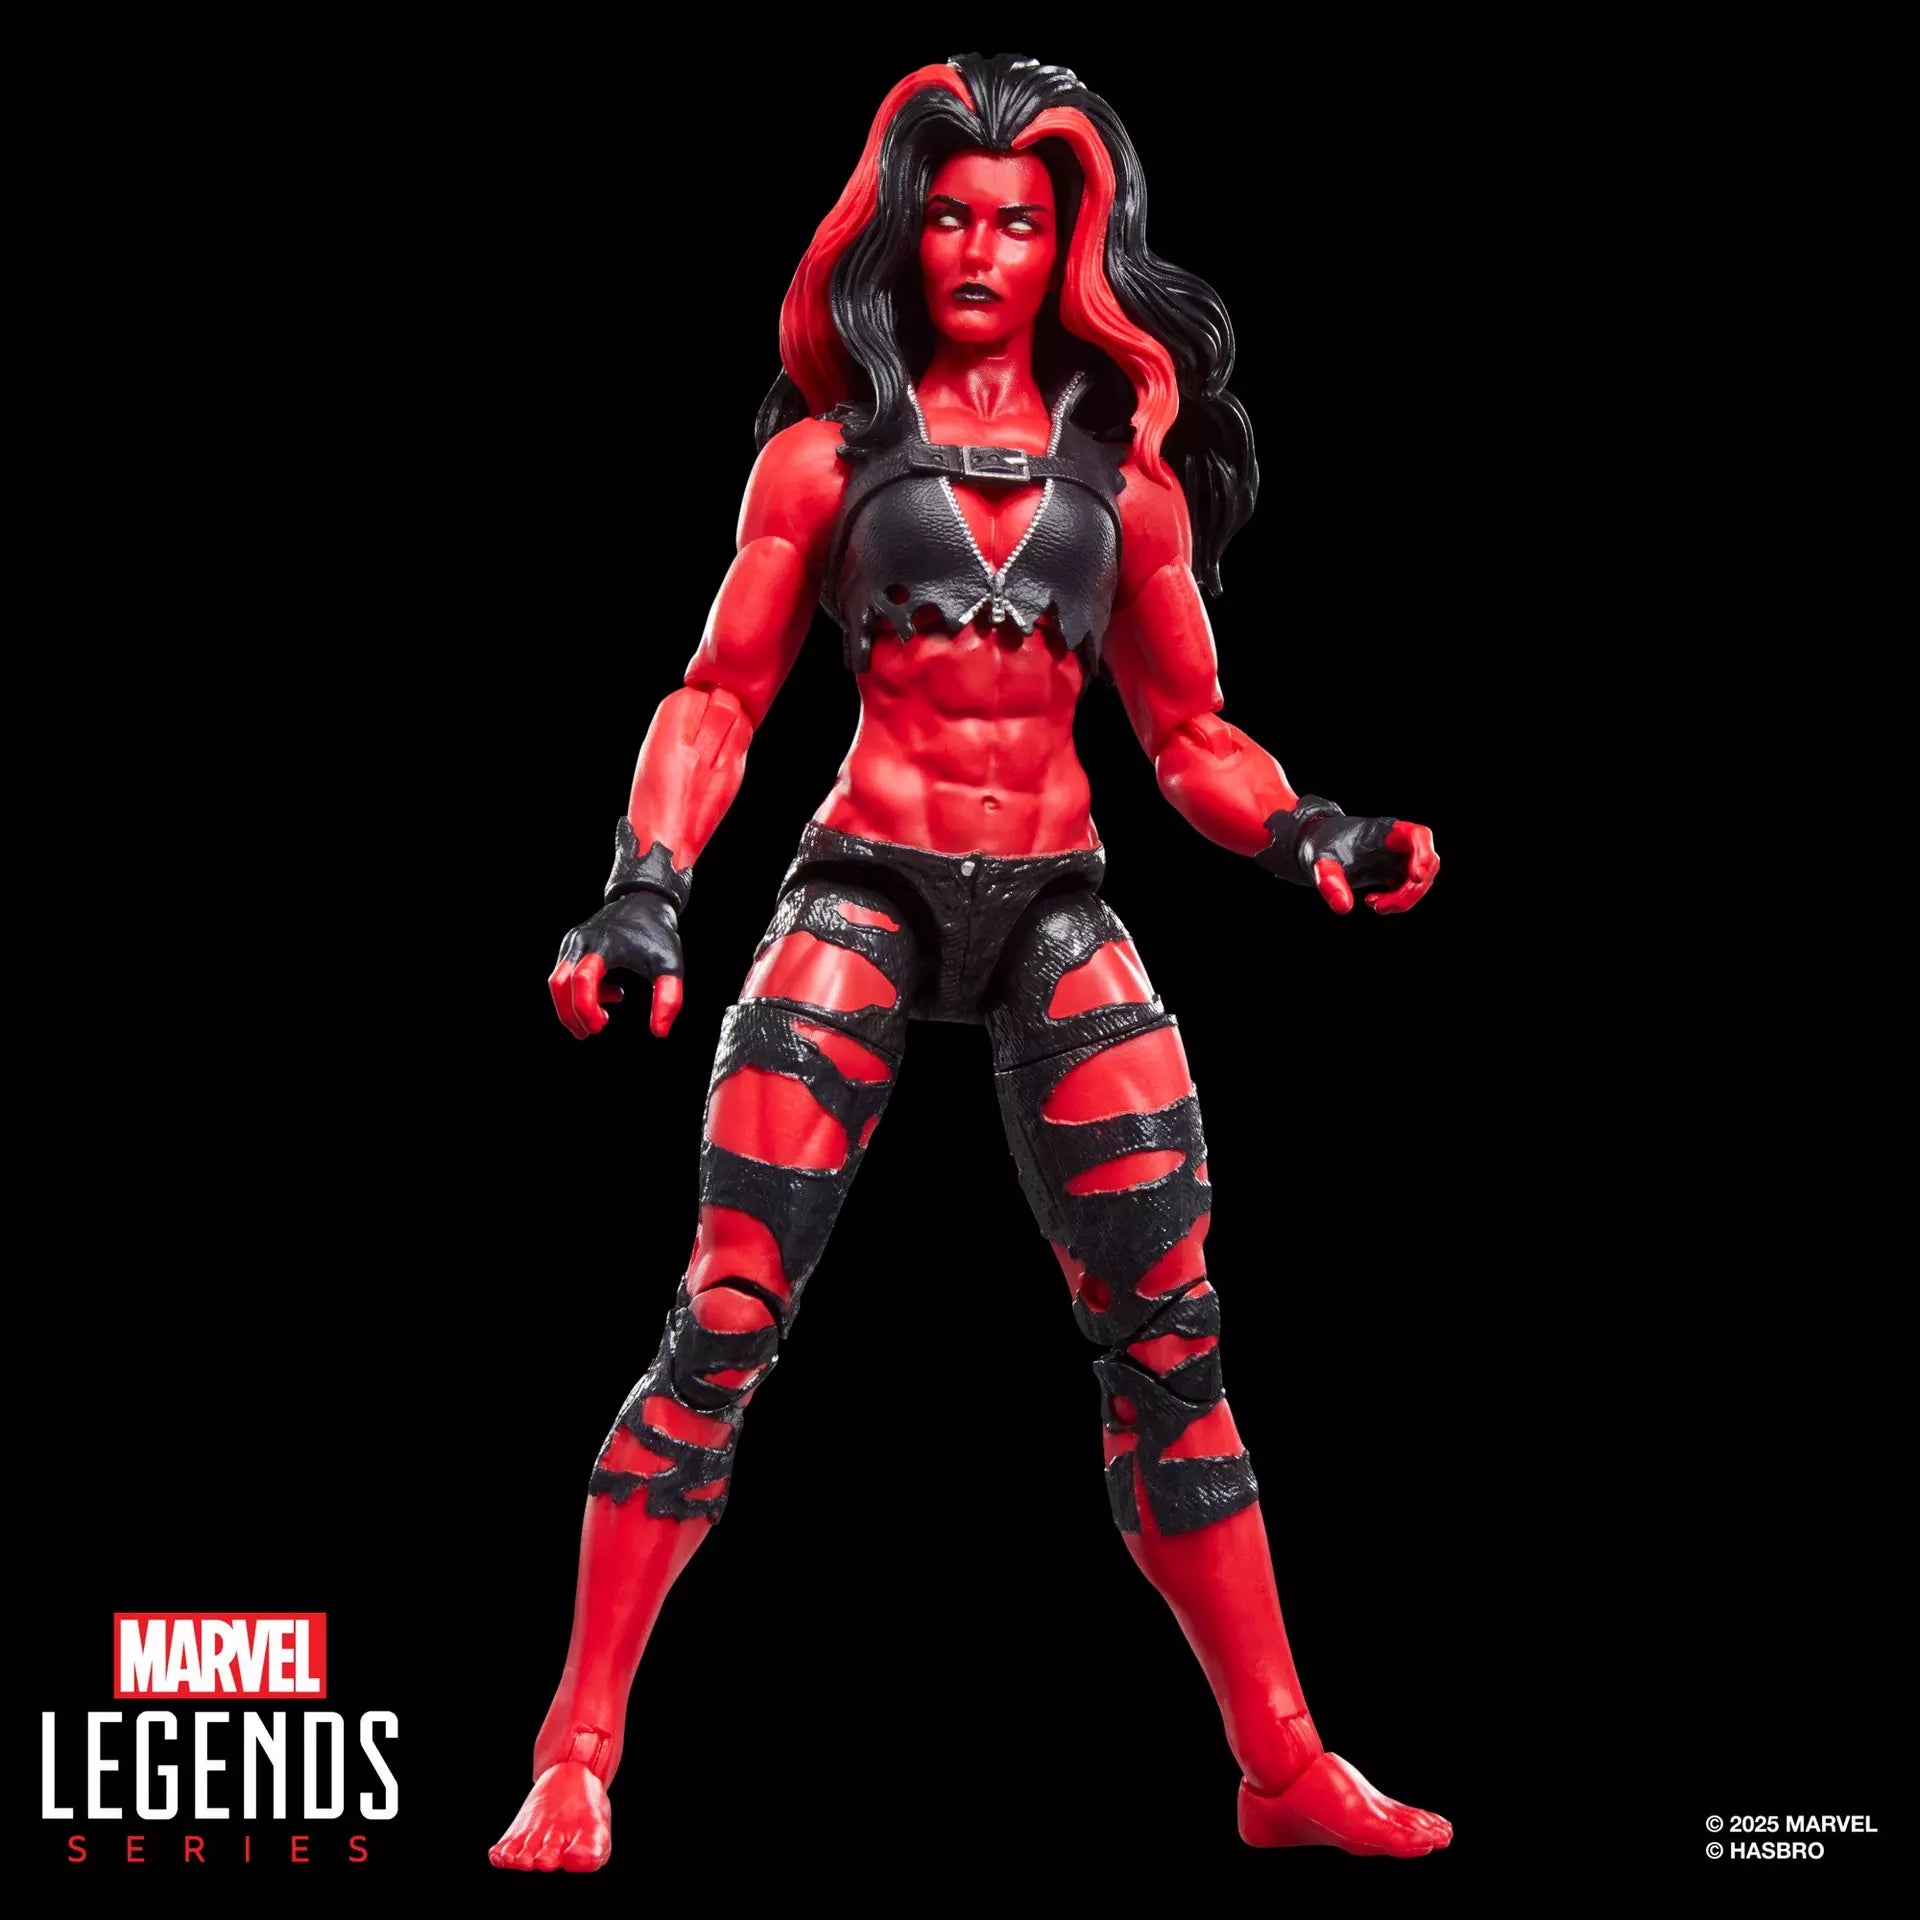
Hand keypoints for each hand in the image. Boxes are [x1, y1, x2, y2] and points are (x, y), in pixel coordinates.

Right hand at [548, 889, 684, 1039]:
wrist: (644, 902)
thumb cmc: (658, 935)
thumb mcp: (670, 965)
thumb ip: (668, 998)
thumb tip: (660, 1032)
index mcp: (605, 944)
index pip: (583, 979)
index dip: (585, 1008)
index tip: (600, 1027)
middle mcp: (583, 941)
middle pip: (560, 984)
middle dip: (571, 1013)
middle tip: (593, 1031)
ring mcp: (574, 941)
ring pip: (558, 981)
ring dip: (573, 1006)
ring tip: (603, 1019)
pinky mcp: (572, 944)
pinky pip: (566, 974)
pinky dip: (581, 992)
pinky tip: (612, 993)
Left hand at [1302, 815, 1439, 915]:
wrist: (1318, 847)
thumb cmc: (1322, 847)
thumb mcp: (1321, 862)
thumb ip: (1330, 882)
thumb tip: (1344, 907)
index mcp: (1386, 831)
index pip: (1419, 835)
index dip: (1424, 855)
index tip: (1417, 877)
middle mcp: (1399, 842)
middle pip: (1427, 863)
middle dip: (1411, 890)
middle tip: (1380, 906)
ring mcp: (1401, 857)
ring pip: (1421, 880)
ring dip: (1404, 899)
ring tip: (1373, 905)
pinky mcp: (1397, 872)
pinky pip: (1410, 889)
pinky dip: (1397, 901)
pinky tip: (1372, 902)